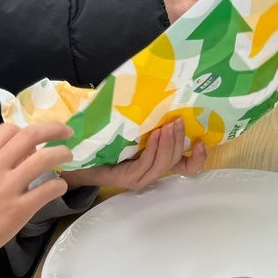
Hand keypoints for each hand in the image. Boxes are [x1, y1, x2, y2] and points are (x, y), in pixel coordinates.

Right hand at [0, 122, 74, 276]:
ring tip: (67, 156)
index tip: (35, 140)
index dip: (26, 131)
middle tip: (66, 133)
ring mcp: (7, 188)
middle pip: (31, 135)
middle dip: (54, 129)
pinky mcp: (19, 210)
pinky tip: (59, 188)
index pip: (9, 129)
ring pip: (45, 158)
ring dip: (62, 154)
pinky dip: (59, 186)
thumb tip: (19, 154)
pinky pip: (48, 189)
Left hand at [63, 122, 207, 190]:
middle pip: (176, 160)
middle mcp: (151, 174)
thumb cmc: (105, 143)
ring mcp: (140, 178)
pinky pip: (148, 163)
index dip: (197, 157)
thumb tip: (165, 100)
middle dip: (180, 139)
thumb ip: (149, 125)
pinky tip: (156, 134)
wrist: (77, 158)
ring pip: (164, 162)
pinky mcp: (128, 178)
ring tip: (169, 124)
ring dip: (170, 142)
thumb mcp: (133, 131)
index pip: (186, 167)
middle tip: (178, 120)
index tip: (201, 141)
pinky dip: (155, 148)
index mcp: (156, 164)